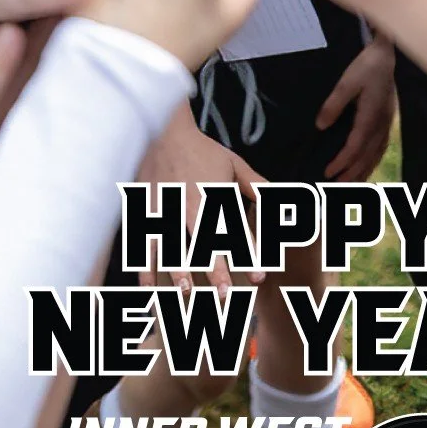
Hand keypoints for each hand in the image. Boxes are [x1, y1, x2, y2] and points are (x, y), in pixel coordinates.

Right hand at [134, 104, 265, 294]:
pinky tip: (148, 287)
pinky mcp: (145, 212)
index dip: (249, 255)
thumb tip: (283, 197)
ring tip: (186, 293)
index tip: (260, 276)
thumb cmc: (202, 150)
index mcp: (215, 197)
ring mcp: (165, 210)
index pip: (235, 231)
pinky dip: (144, 265)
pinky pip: (144, 242)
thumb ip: (257, 185)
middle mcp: (191, 206)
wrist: (164, 132)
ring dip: (178, 271)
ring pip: (172, 246)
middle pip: (205, 243)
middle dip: (215, 270)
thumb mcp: (234, 165)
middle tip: (225, 296)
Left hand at [319, 34, 396, 181]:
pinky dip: (374, 160)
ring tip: (352, 184)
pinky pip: (382, 147)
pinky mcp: (389, 119)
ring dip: (364, 170)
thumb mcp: (346, 82)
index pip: (355, 147)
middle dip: (353, 173)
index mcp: (371, 117)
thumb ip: (333, 105)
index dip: (342, 162)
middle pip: (367, 155)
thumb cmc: (367, 66)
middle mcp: (381, 124)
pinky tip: (368, 165)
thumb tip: (321, 126)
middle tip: (337, 187)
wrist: (387, 55)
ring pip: (376, 153)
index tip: (328, 172)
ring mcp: (387, 123)